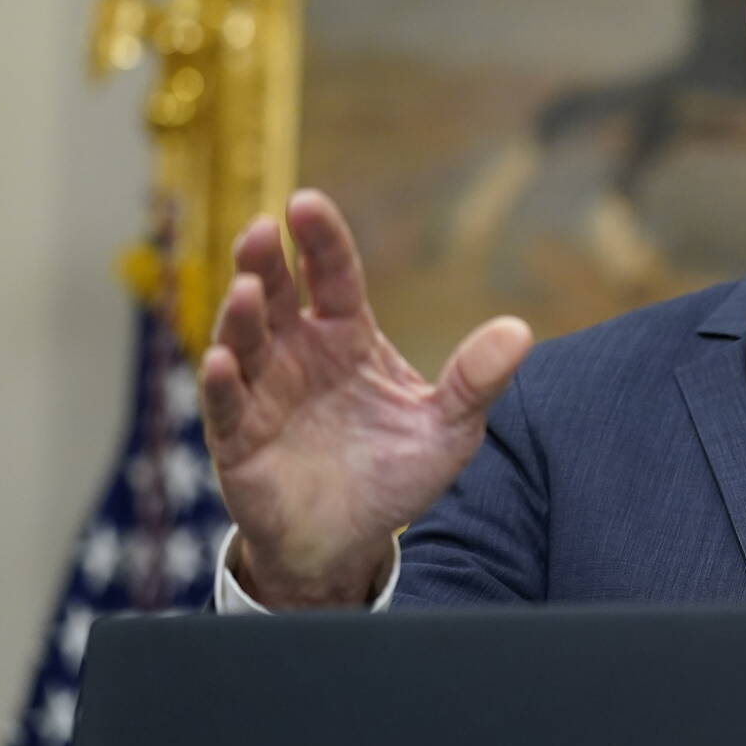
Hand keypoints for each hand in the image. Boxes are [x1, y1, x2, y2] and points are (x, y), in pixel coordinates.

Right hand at [199, 188, 531, 607]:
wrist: (350, 542)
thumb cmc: (396, 473)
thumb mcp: (449, 427)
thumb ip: (476, 380)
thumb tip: (521, 331)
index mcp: (347, 335)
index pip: (332, 274)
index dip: (320, 239)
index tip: (305, 203)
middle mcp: (298, 352)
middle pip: (276, 293)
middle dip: (266, 260)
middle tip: (263, 229)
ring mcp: (263, 391)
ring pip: (245, 340)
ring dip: (241, 314)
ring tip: (247, 289)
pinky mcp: (236, 438)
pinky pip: (226, 404)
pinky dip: (224, 382)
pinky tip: (226, 362)